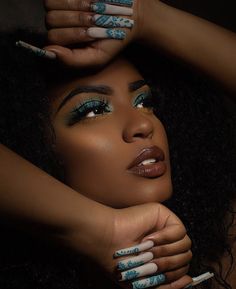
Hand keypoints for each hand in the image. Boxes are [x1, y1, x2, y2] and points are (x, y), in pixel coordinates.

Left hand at [43, 0, 143, 66]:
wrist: (129, 17)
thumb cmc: (112, 40)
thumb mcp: (97, 58)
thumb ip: (72, 61)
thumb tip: (48, 51)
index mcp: (63, 41)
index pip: (53, 38)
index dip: (72, 35)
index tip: (91, 34)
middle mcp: (57, 23)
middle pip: (51, 20)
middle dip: (75, 20)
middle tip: (94, 21)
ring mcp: (59, 5)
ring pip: (50, 4)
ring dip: (75, 5)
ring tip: (92, 9)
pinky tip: (91, 0)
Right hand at [64, 202, 191, 288]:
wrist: (108, 242)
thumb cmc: (122, 263)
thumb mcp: (146, 282)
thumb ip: (168, 285)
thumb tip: (190, 281)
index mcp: (162, 256)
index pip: (181, 267)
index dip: (175, 275)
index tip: (159, 276)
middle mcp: (166, 242)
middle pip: (185, 256)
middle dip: (168, 264)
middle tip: (150, 262)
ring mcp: (165, 228)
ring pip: (185, 245)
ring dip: (165, 252)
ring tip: (148, 251)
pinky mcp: (163, 215)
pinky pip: (179, 231)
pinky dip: (166, 238)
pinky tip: (149, 239)